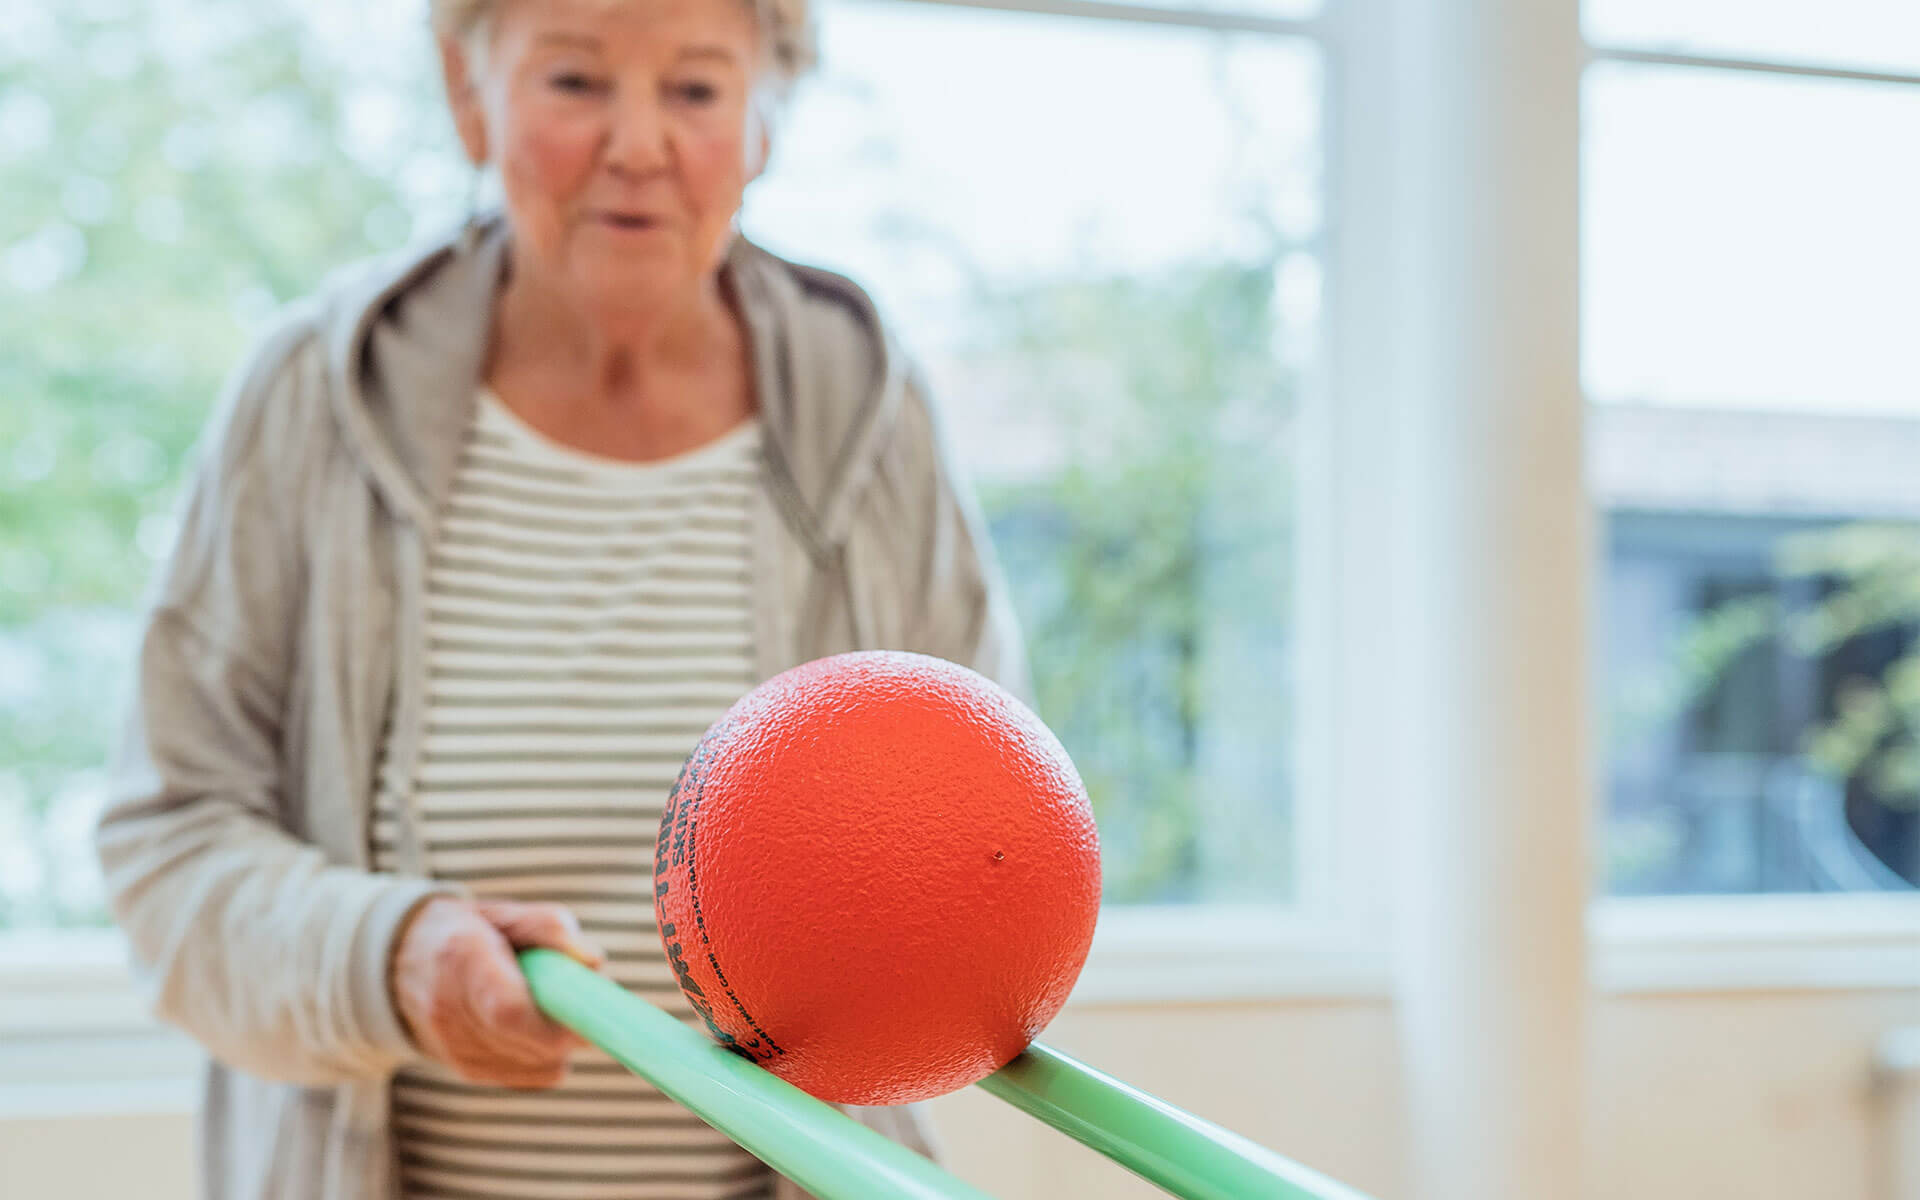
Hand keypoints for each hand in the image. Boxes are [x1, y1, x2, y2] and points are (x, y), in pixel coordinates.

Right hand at [390, 896, 605, 1088]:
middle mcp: (448, 1010)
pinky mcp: (465, 1070)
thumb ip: (550, 927)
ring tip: (552, 1005)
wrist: (400, 965)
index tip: (592, 1008)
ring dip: (562, 1041)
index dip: (557, 1019)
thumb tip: (594, 962)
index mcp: (461, 958)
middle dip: (571, 1028)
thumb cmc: (468, 932)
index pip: (509, 1009)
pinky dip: (548, 1056)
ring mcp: (452, 1047)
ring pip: (537, 1064)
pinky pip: (531, 1077)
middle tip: (589, 1001)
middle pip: (529, 1042)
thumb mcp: (505, 913)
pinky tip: (537, 1027)